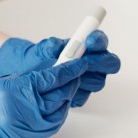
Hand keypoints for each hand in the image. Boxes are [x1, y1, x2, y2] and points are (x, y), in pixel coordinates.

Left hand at [0, 30, 120, 106]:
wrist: (26, 74)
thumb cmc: (37, 58)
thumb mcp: (41, 49)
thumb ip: (52, 47)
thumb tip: (59, 48)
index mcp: (88, 47)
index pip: (102, 42)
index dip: (100, 41)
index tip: (89, 41)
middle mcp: (93, 64)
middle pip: (110, 64)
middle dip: (98, 62)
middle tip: (84, 62)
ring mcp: (89, 81)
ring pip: (97, 82)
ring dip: (83, 78)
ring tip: (65, 76)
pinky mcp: (80, 96)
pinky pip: (83, 97)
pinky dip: (72, 93)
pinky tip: (59, 89)